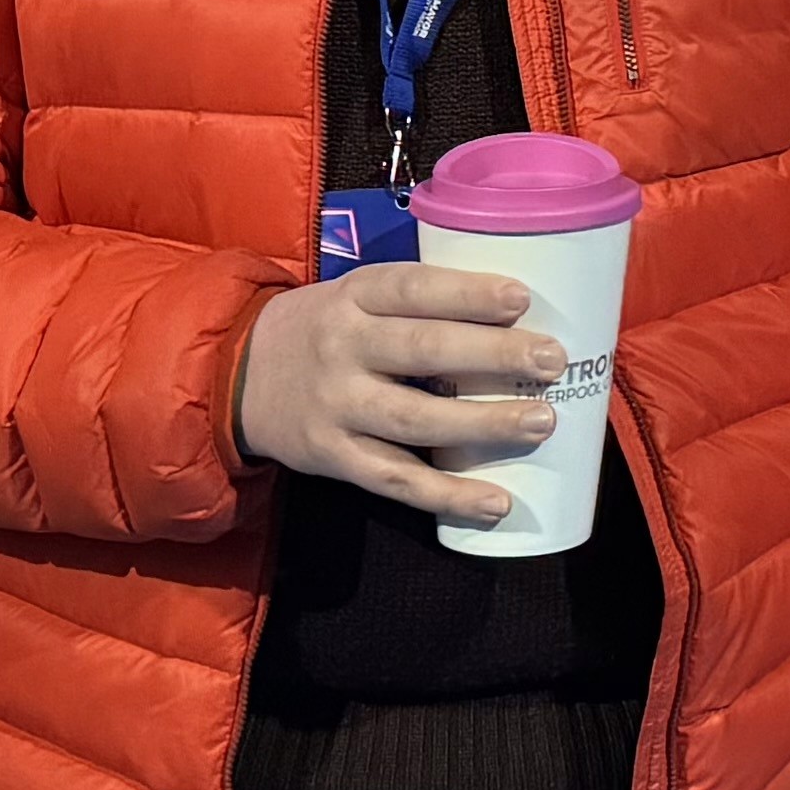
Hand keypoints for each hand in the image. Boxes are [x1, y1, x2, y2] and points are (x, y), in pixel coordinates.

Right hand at [235, 263, 559, 518]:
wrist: (238, 376)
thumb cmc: (325, 329)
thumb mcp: (355, 295)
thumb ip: (417, 303)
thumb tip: (518, 314)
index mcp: (354, 295)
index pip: (414, 289)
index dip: (467, 293)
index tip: (522, 300)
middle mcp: (343, 348)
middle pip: (423, 351)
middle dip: (493, 356)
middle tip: (552, 361)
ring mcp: (337, 407)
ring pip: (416, 419)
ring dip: (483, 423)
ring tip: (541, 422)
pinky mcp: (333, 458)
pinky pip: (396, 480)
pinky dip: (448, 495)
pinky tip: (497, 501)